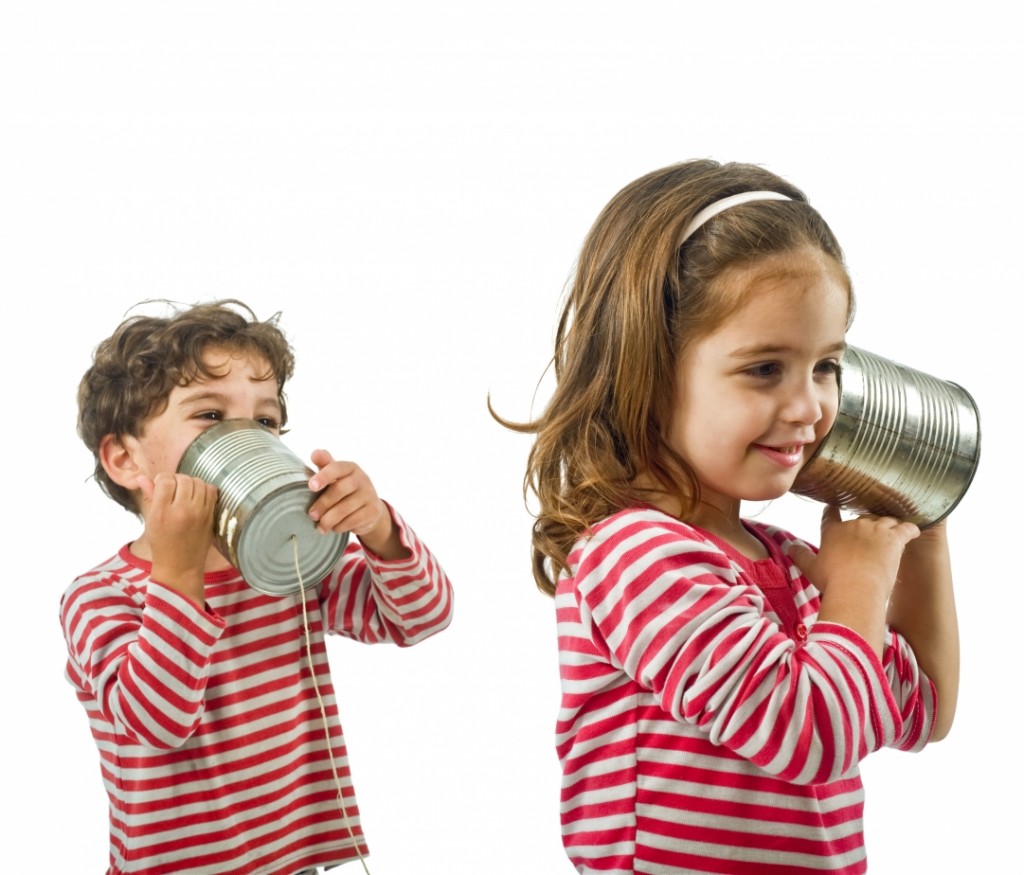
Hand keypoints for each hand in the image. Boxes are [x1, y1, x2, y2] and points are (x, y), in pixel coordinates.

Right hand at [138, 472, 217, 603]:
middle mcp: (181, 510)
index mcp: (162, 512)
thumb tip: (142, 477)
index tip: (162, 486)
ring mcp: (198, 513)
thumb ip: (149, 496)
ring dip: (191, 484)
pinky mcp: (210, 516)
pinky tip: (198, 497)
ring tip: (186, 493)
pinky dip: (205, 489)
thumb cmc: (162, 543)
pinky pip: (211, 491)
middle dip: (177, 481)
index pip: (165, 480)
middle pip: (183, 479)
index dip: (163, 479)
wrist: (180, 566)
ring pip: (198, 482)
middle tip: (175, 490)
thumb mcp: (151, 520)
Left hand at [307, 450, 406, 558]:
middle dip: (323, 504)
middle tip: (311, 514)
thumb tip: (315, 453)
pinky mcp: (373, 511)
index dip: (323, 476)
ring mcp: (369, 495)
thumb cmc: (345, 489)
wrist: (370, 507)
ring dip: (329, 519)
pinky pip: (352, 521)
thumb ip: (325, 464)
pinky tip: (334, 527)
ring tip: (320, 526)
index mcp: (350, 467)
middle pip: (339, 490)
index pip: (336, 468)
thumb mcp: (335, 476)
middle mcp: (362, 478)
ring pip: (345, 509)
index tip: (311, 486)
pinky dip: (340, 526)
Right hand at [788, 505, 919, 656]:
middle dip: (867, 522)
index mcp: (834, 531)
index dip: (832, 510)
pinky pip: (906, 528)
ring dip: (890, 525)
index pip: (831, 514)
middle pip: (863, 517)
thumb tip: (788, 547)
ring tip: (894, 528)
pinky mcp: (894, 539)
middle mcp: (855, 525)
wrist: (855, 589)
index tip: (834, 506)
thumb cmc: (832, 581)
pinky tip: (915, 530)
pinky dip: (911, 529)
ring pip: (886, 520)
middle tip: (871, 530)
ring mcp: (876, 530)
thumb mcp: (811, 569)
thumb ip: (800, 556)